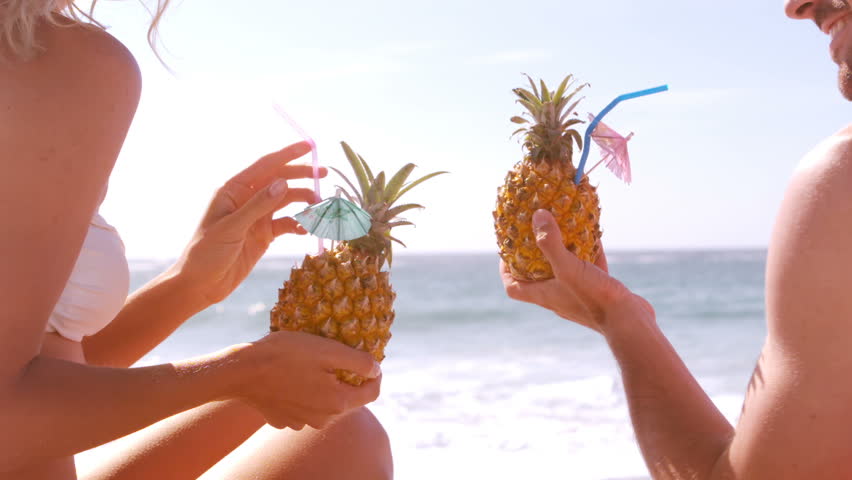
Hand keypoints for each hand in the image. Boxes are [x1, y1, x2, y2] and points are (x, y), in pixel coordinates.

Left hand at [171, 141, 326, 304]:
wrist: (200, 285)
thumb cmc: (205, 253)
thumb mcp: (231, 228)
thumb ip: (258, 206)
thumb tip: (283, 183)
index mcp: (234, 190)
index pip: (265, 165)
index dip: (288, 154)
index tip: (310, 146)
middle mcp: (247, 200)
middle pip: (279, 180)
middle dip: (302, 175)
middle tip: (324, 174)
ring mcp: (256, 217)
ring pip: (286, 201)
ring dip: (303, 201)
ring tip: (320, 206)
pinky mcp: (263, 235)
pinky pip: (287, 224)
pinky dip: (299, 224)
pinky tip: (307, 229)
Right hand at [237, 331, 381, 429]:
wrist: (240, 371)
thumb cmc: (286, 355)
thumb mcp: (328, 350)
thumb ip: (358, 361)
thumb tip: (376, 369)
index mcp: (338, 403)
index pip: (372, 392)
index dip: (375, 373)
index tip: (368, 357)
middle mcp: (323, 419)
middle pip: (348, 399)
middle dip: (347, 378)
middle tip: (334, 354)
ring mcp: (302, 422)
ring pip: (325, 403)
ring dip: (324, 385)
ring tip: (309, 363)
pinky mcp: (284, 419)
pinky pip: (304, 406)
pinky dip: (303, 392)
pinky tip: (290, 376)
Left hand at [501, 209, 652, 332]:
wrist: (630, 323)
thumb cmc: (594, 298)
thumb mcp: (567, 267)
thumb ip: (550, 242)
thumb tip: (537, 215)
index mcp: (544, 295)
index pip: (513, 287)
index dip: (506, 269)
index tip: (507, 250)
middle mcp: (558, 296)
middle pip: (538, 275)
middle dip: (536, 252)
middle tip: (536, 230)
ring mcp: (579, 295)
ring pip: (566, 268)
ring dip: (565, 248)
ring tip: (564, 226)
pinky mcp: (599, 291)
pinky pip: (590, 267)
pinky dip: (590, 250)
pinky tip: (594, 232)